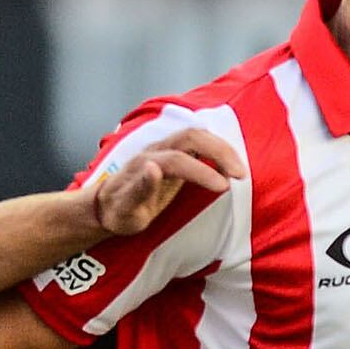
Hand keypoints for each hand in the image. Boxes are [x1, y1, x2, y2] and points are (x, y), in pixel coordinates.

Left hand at [87, 127, 244, 236]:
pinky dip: (217, 150)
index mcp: (144, 163)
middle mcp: (155, 151)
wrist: (108, 206)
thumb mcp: (125, 210)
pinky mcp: (174, 153)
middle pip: (191, 137)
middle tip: (241, 174)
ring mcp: (165, 149)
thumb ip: (139, 189)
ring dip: (222, 149)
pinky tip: (229, 166)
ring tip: (239, 172)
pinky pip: (198, 143)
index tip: (223, 187)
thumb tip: (153, 167)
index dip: (202, 171)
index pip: (177, 160)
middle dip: (219, 151)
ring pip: (197, 136)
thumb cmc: (118, 212)